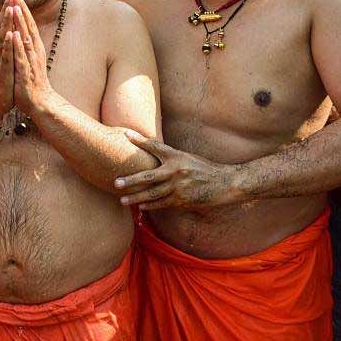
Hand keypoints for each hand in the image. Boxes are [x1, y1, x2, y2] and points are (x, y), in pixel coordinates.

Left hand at [9, 0, 53, 114]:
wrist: (41, 103)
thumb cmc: (33, 81)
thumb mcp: (29, 60)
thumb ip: (26, 46)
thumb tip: (21, 32)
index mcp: (34, 48)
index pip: (28, 25)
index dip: (22, 10)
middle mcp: (34, 52)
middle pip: (28, 27)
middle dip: (21, 10)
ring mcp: (31, 62)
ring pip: (25, 39)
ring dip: (20, 23)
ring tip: (15, 8)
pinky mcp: (27, 73)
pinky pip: (21, 57)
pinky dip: (18, 46)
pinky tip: (14, 35)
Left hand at [114, 130, 236, 208]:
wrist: (225, 183)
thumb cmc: (205, 169)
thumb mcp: (188, 158)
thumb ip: (171, 158)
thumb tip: (153, 157)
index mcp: (177, 156)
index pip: (154, 146)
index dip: (139, 140)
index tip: (125, 134)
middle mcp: (175, 170)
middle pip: (148, 176)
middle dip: (131, 180)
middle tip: (116, 182)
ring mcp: (178, 187)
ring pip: (152, 194)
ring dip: (136, 197)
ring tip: (122, 200)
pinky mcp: (182, 200)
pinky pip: (162, 203)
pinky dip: (150, 205)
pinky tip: (140, 206)